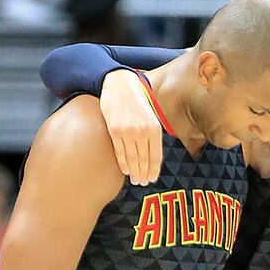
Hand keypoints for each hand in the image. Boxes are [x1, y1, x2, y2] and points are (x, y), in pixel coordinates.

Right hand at [100, 69, 161, 184]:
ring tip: (135, 180)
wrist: (120, 86)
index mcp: (154, 129)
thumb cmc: (137, 102)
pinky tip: (126, 170)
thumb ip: (153, 135)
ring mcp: (128, 132)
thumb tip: (153, 155)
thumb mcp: (151, 116)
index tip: (152, 179)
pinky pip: (120, 151)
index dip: (153, 170)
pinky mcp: (114, 130)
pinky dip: (123, 163)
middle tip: (143, 183)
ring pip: (132, 158)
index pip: (155, 156)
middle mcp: (142, 131)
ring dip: (134, 172)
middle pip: (144, 159)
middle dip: (144, 174)